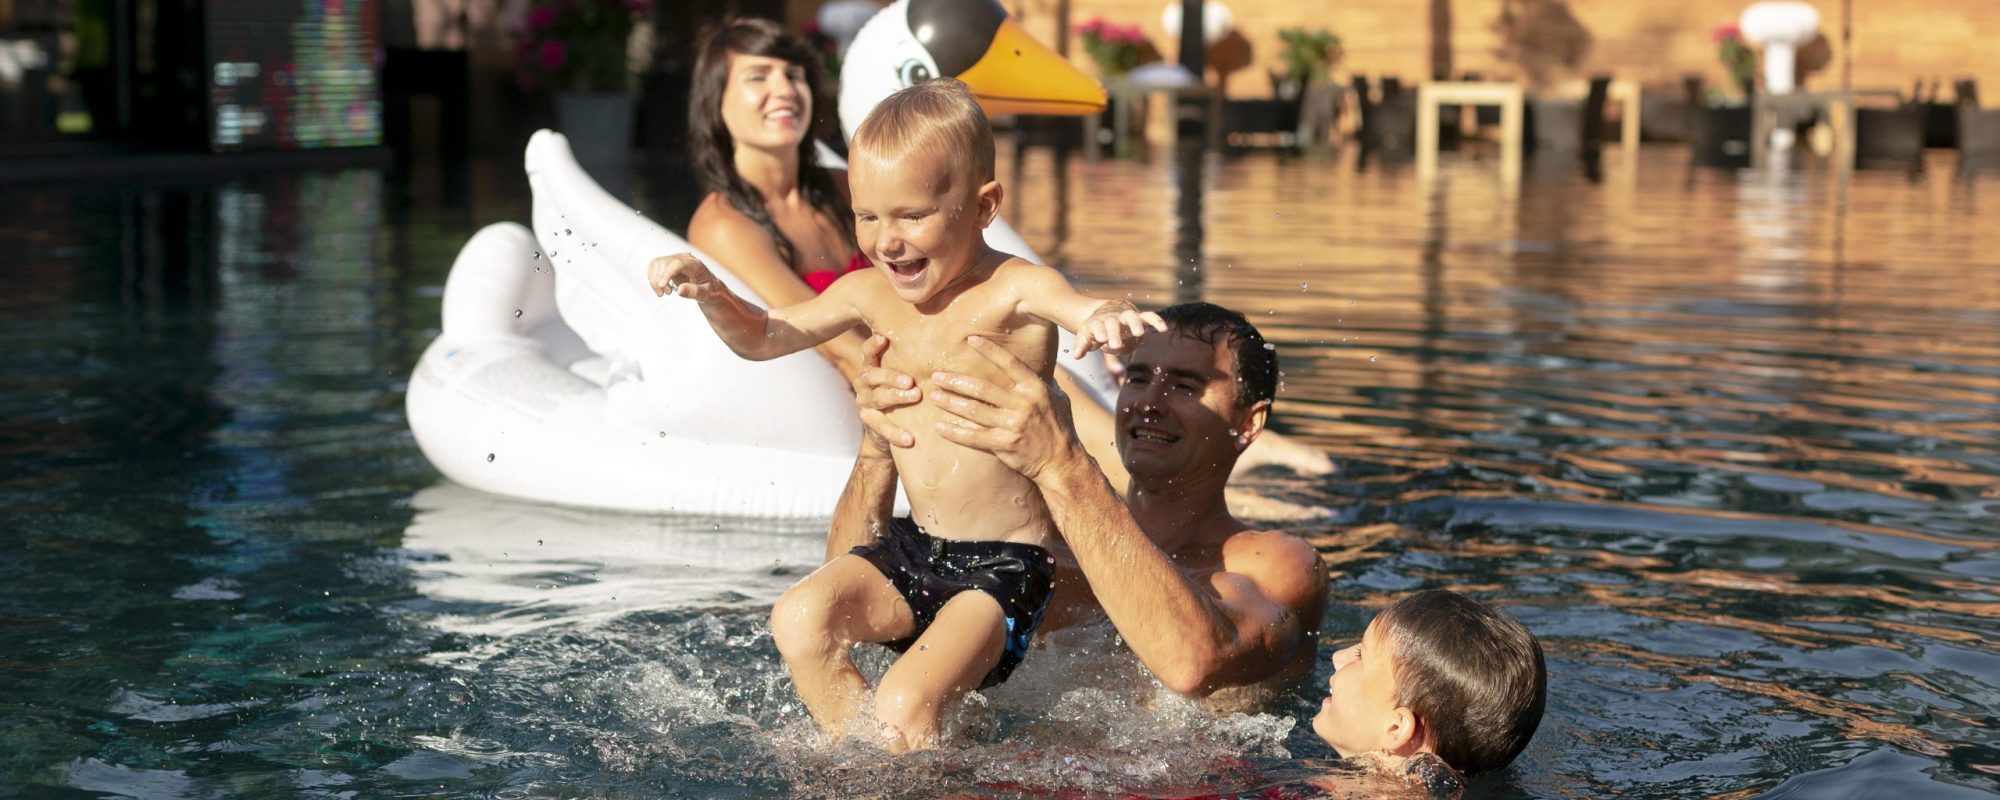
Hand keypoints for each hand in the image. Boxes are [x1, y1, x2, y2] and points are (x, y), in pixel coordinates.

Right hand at [646, 253, 721, 300]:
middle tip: (665, 294)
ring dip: (654, 279)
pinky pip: (654, 265)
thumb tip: (680, 290)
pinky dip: (653, 277)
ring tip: (664, 292)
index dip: (667, 274)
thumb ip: (695, 292)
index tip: (661, 286)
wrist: (709, 286)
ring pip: (657, 263)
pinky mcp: (669, 262)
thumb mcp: (706, 294)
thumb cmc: (710, 290)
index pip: (678, 264)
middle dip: (659, 280)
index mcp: (696, 265)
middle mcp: (685, 258)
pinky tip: (661, 286)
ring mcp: (676, 258)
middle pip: (664, 263)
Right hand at [851, 334, 918, 448]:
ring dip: (897, 397)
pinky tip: (910, 438)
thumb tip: (951, 338)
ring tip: (915, 396)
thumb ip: (915, 359)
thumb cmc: (904, 391)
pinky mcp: (870, 422)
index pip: (868, 353)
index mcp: (872, 367)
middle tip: (910, 380)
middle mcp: (865, 383)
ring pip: (878, 398)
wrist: (890, 429)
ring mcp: (865, 403)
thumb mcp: (907, 374)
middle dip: (891, 376)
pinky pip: (882, 427)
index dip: (873, 346)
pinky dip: (896, 433)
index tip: (883, 338)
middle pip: (873, 376)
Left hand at [929, 335, 1082, 481]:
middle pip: (982, 388)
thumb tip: (1039, 367)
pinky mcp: (1005, 444)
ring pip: (973, 410)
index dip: (989, 350)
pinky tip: (940, 427)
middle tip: (937, 376)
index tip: (970, 340)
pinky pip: (974, 437)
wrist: (1063, 462)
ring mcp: (1013, 425)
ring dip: (950, 402)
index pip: (1009, 363)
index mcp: (1035, 389)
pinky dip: (955, 432)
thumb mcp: (1059, 399)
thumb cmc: (1060, 429)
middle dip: (956, 381)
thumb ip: (1045, 382)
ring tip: (934, 396)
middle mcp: (1023, 404)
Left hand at [1076, 300, 1166, 358]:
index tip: (1100, 339)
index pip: (1097, 326)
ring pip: (1131, 317)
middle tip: (1115, 345)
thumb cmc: (1094, 330)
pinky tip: (1163, 329)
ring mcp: (1125, 317)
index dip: (1099, 332)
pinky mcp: (1138, 317)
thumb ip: (1082, 346)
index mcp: (1097, 322)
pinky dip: (1156, 320)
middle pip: (1113, 322)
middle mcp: (1112, 318)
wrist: (1103, 312)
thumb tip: (1076, 356)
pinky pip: (1148, 316)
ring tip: (1139, 334)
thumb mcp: (1085, 337)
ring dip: (1134, 324)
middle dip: (1114, 333)